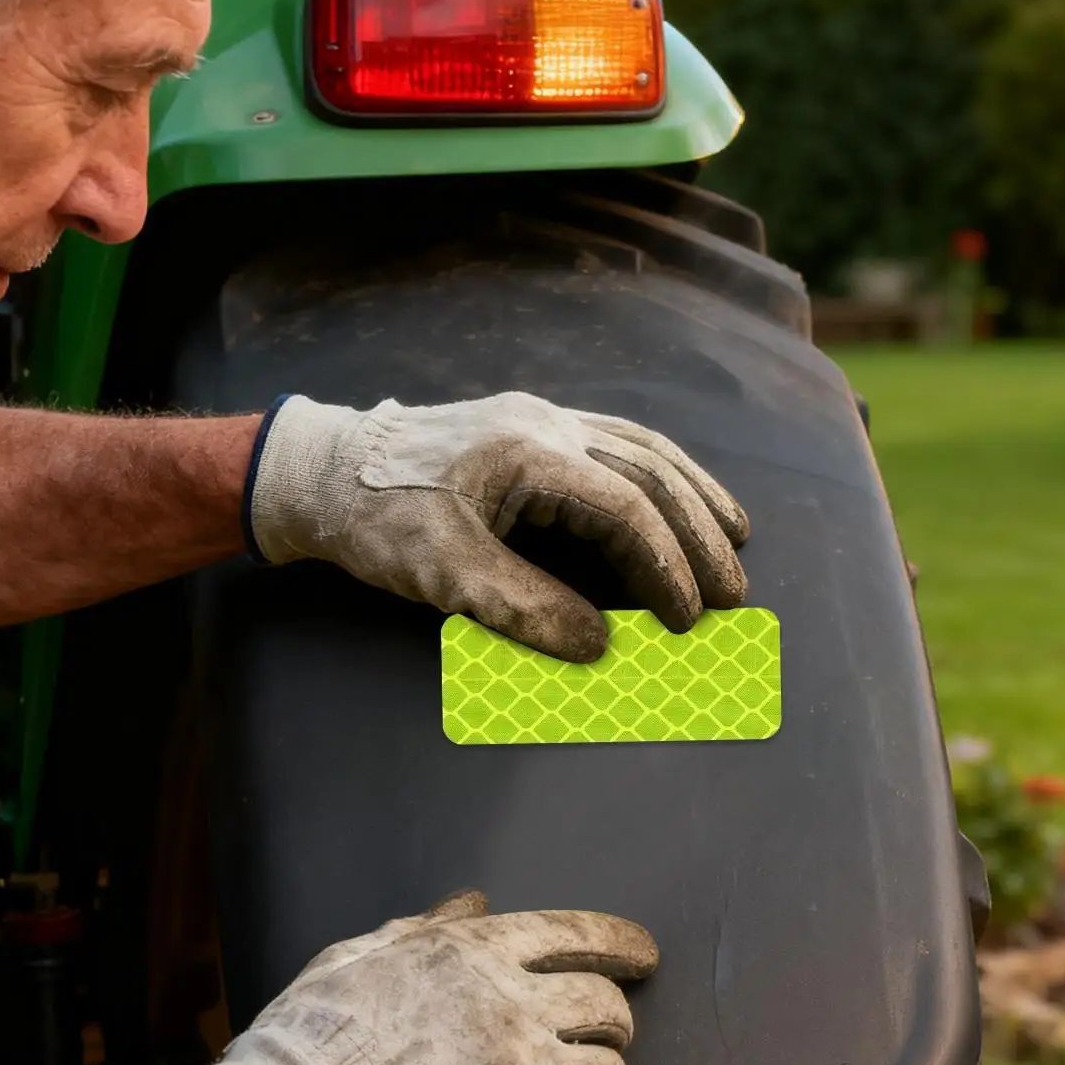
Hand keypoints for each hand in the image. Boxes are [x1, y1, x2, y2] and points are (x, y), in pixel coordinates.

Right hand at [149, 892, 658, 1064]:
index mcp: (479, 955)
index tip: (643, 956)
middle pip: (605, 1008)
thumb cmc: (314, 1038)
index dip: (620, 944)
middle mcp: (518, 1008)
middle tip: (605, 1037)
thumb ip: (427, 930)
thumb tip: (473, 903)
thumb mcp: (362, 956)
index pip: (576, 934)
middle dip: (613, 1022)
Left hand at [245, 391, 748, 660]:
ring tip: (737, 536)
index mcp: (528, 452)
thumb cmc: (377, 519)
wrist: (327, 469)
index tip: (688, 619)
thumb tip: (599, 646)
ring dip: (695, 496)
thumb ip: (521, 607)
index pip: (624, 509)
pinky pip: (619, 444)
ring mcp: (544, 418)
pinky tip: (679, 498)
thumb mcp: (441, 572)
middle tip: (733, 594)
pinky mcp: (535, 427)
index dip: (665, 567)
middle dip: (698, 535)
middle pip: (650, 474)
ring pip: (644, 450)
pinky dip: (659, 476)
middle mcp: (548, 424)